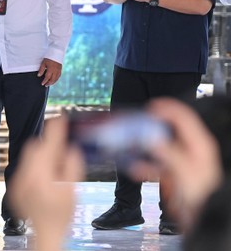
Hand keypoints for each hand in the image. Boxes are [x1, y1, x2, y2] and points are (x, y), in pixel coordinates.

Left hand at [12, 116, 84, 249]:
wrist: (44, 234)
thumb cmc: (60, 217)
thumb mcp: (72, 191)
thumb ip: (72, 166)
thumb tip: (71, 148)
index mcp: (40, 176)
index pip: (47, 145)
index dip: (55, 129)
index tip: (60, 116)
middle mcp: (25, 176)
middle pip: (34, 147)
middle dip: (48, 145)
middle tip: (62, 148)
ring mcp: (18, 181)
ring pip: (29, 156)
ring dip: (42, 155)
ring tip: (56, 167)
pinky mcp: (15, 186)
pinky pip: (25, 167)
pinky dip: (36, 166)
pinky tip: (47, 178)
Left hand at [38, 58, 61, 85]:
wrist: (56, 53)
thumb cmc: (49, 58)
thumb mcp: (43, 63)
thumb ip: (41, 70)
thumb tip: (39, 75)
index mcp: (51, 69)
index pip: (47, 77)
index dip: (45, 81)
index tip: (42, 84)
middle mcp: (55, 70)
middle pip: (52, 79)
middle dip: (49, 83)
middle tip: (45, 85)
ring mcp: (59, 70)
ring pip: (56, 79)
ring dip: (53, 82)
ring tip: (49, 84)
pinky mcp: (60, 69)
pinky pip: (59, 76)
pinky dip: (56, 79)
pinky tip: (54, 80)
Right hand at [128, 98, 222, 228]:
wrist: (200, 220)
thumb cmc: (199, 198)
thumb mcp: (185, 173)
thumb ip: (169, 153)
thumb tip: (150, 137)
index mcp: (199, 145)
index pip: (183, 117)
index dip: (165, 110)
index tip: (146, 110)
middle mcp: (191, 149)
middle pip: (168, 129)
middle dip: (148, 127)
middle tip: (132, 127)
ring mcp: (181, 161)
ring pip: (159, 145)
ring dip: (143, 146)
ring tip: (129, 146)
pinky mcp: (173, 172)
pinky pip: (155, 162)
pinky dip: (144, 164)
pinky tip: (134, 169)